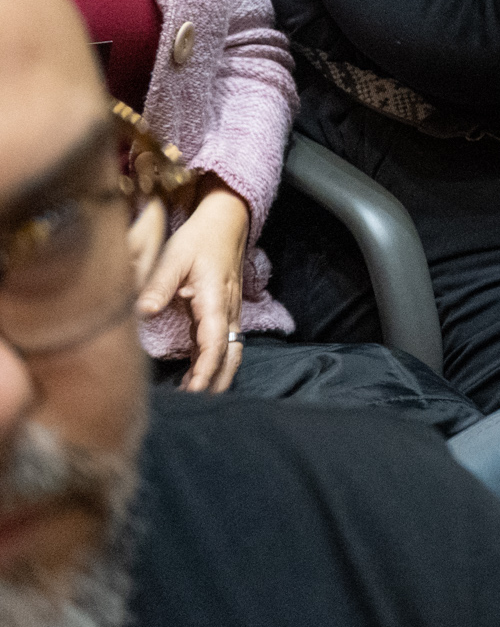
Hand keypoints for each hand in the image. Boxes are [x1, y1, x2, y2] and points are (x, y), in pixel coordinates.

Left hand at [137, 180, 250, 392]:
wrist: (226, 221)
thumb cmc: (200, 238)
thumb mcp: (175, 257)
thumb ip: (159, 286)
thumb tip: (141, 311)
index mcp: (215, 301)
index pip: (214, 345)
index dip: (204, 372)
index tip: (191, 392)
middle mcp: (228, 312)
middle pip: (230, 357)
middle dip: (215, 383)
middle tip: (193, 406)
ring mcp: (230, 313)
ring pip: (232, 353)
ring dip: (218, 377)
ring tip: (195, 397)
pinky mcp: (225, 313)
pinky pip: (227, 345)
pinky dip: (217, 364)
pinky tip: (199, 376)